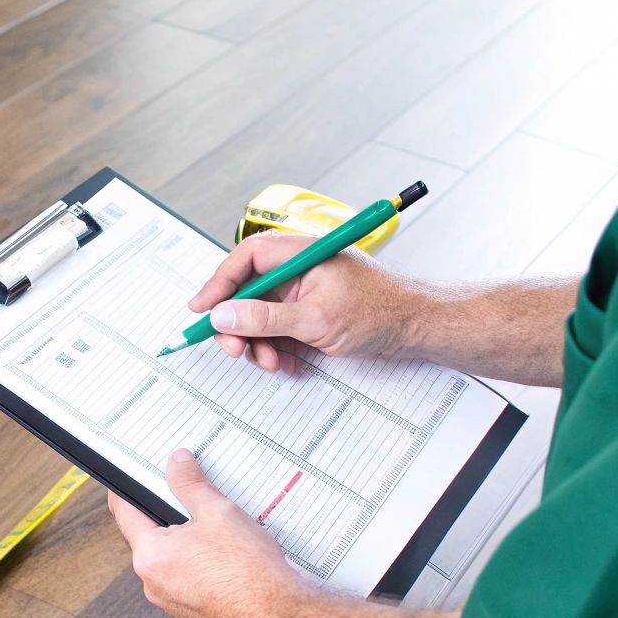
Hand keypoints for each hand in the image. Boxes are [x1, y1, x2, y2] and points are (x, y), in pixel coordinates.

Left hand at [106, 448, 310, 617]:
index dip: (126, 491)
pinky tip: (230, 558)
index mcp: (150, 556)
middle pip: (152, 538)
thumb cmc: (248, 572)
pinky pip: (191, 582)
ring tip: (222, 531)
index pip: (125, 514)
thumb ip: (191, 484)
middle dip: (171, 516)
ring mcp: (174, 604)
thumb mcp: (218, 512)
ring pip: (175, 561)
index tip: (127, 480)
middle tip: (193, 499)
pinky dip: (204, 567)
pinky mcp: (195, 615)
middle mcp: (154, 584)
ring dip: (191, 544)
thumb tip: (177, 464)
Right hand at [190, 233, 434, 373]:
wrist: (416, 330)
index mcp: (302, 253)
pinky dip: (277, 349)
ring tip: (270, 362)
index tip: (201, 308)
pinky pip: (280, 329)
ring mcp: (306, 291)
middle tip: (234, 348)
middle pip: (250, 290)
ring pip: (262, 315)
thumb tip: (224, 315)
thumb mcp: (315, 319)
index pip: (247, 258)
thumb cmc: (380, 312)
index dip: (220, 282)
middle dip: (239, 323)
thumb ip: (265, 318)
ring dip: (259, 342)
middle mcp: (300, 268)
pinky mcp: (311, 312)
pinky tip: (286, 364)